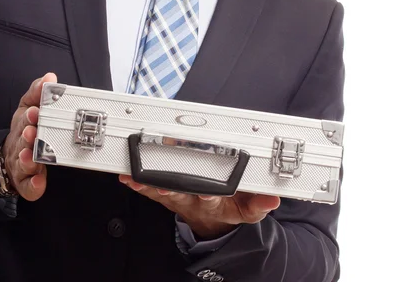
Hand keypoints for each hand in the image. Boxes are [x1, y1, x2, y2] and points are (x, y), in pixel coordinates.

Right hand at [1, 72, 56, 200]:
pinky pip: (28, 185)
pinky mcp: (25, 181)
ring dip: (28, 159)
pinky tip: (39, 182)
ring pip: (23, 162)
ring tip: (33, 156)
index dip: (31, 116)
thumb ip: (38, 91)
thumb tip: (50, 77)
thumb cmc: (24, 127)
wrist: (9, 155)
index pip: (26, 119)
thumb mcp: (29, 105)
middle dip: (28, 136)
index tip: (36, 111)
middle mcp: (21, 143)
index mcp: (24, 123)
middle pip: (23, 141)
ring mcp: (22, 163)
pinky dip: (33, 185)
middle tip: (33, 132)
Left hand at [118, 174, 279, 239]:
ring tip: (136, 178)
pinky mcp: (164, 193)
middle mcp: (192, 199)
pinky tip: (126, 177)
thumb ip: (259, 204)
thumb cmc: (228, 208)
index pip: (213, 198)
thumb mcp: (248, 211)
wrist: (210, 222)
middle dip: (172, 187)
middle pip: (182, 193)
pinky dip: (137, 183)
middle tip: (163, 183)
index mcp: (215, 202)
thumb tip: (274, 199)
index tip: (205, 192)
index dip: (208, 195)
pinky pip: (148, 188)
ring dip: (149, 184)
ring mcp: (177, 196)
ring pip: (161, 190)